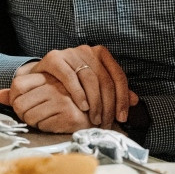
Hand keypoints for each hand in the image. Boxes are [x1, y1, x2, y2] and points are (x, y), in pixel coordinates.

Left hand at [0, 68, 87, 132]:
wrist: (96, 112)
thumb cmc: (68, 101)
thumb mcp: (44, 89)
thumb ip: (21, 92)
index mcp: (48, 73)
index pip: (17, 84)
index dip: (15, 99)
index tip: (24, 105)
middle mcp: (54, 82)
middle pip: (19, 103)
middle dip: (24, 114)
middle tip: (36, 115)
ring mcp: (62, 97)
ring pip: (29, 116)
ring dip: (35, 122)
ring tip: (48, 118)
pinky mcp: (69, 113)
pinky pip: (42, 125)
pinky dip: (46, 127)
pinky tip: (57, 123)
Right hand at [15, 45, 138, 127]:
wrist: (39, 78)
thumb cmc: (71, 84)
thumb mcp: (94, 86)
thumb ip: (114, 91)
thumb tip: (135, 100)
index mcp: (101, 54)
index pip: (118, 76)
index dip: (122, 99)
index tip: (122, 117)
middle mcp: (88, 50)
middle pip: (105, 80)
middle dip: (108, 105)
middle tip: (105, 123)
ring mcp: (71, 52)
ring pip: (90, 79)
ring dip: (94, 103)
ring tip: (94, 119)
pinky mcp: (54, 58)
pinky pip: (70, 77)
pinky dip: (78, 93)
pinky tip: (82, 106)